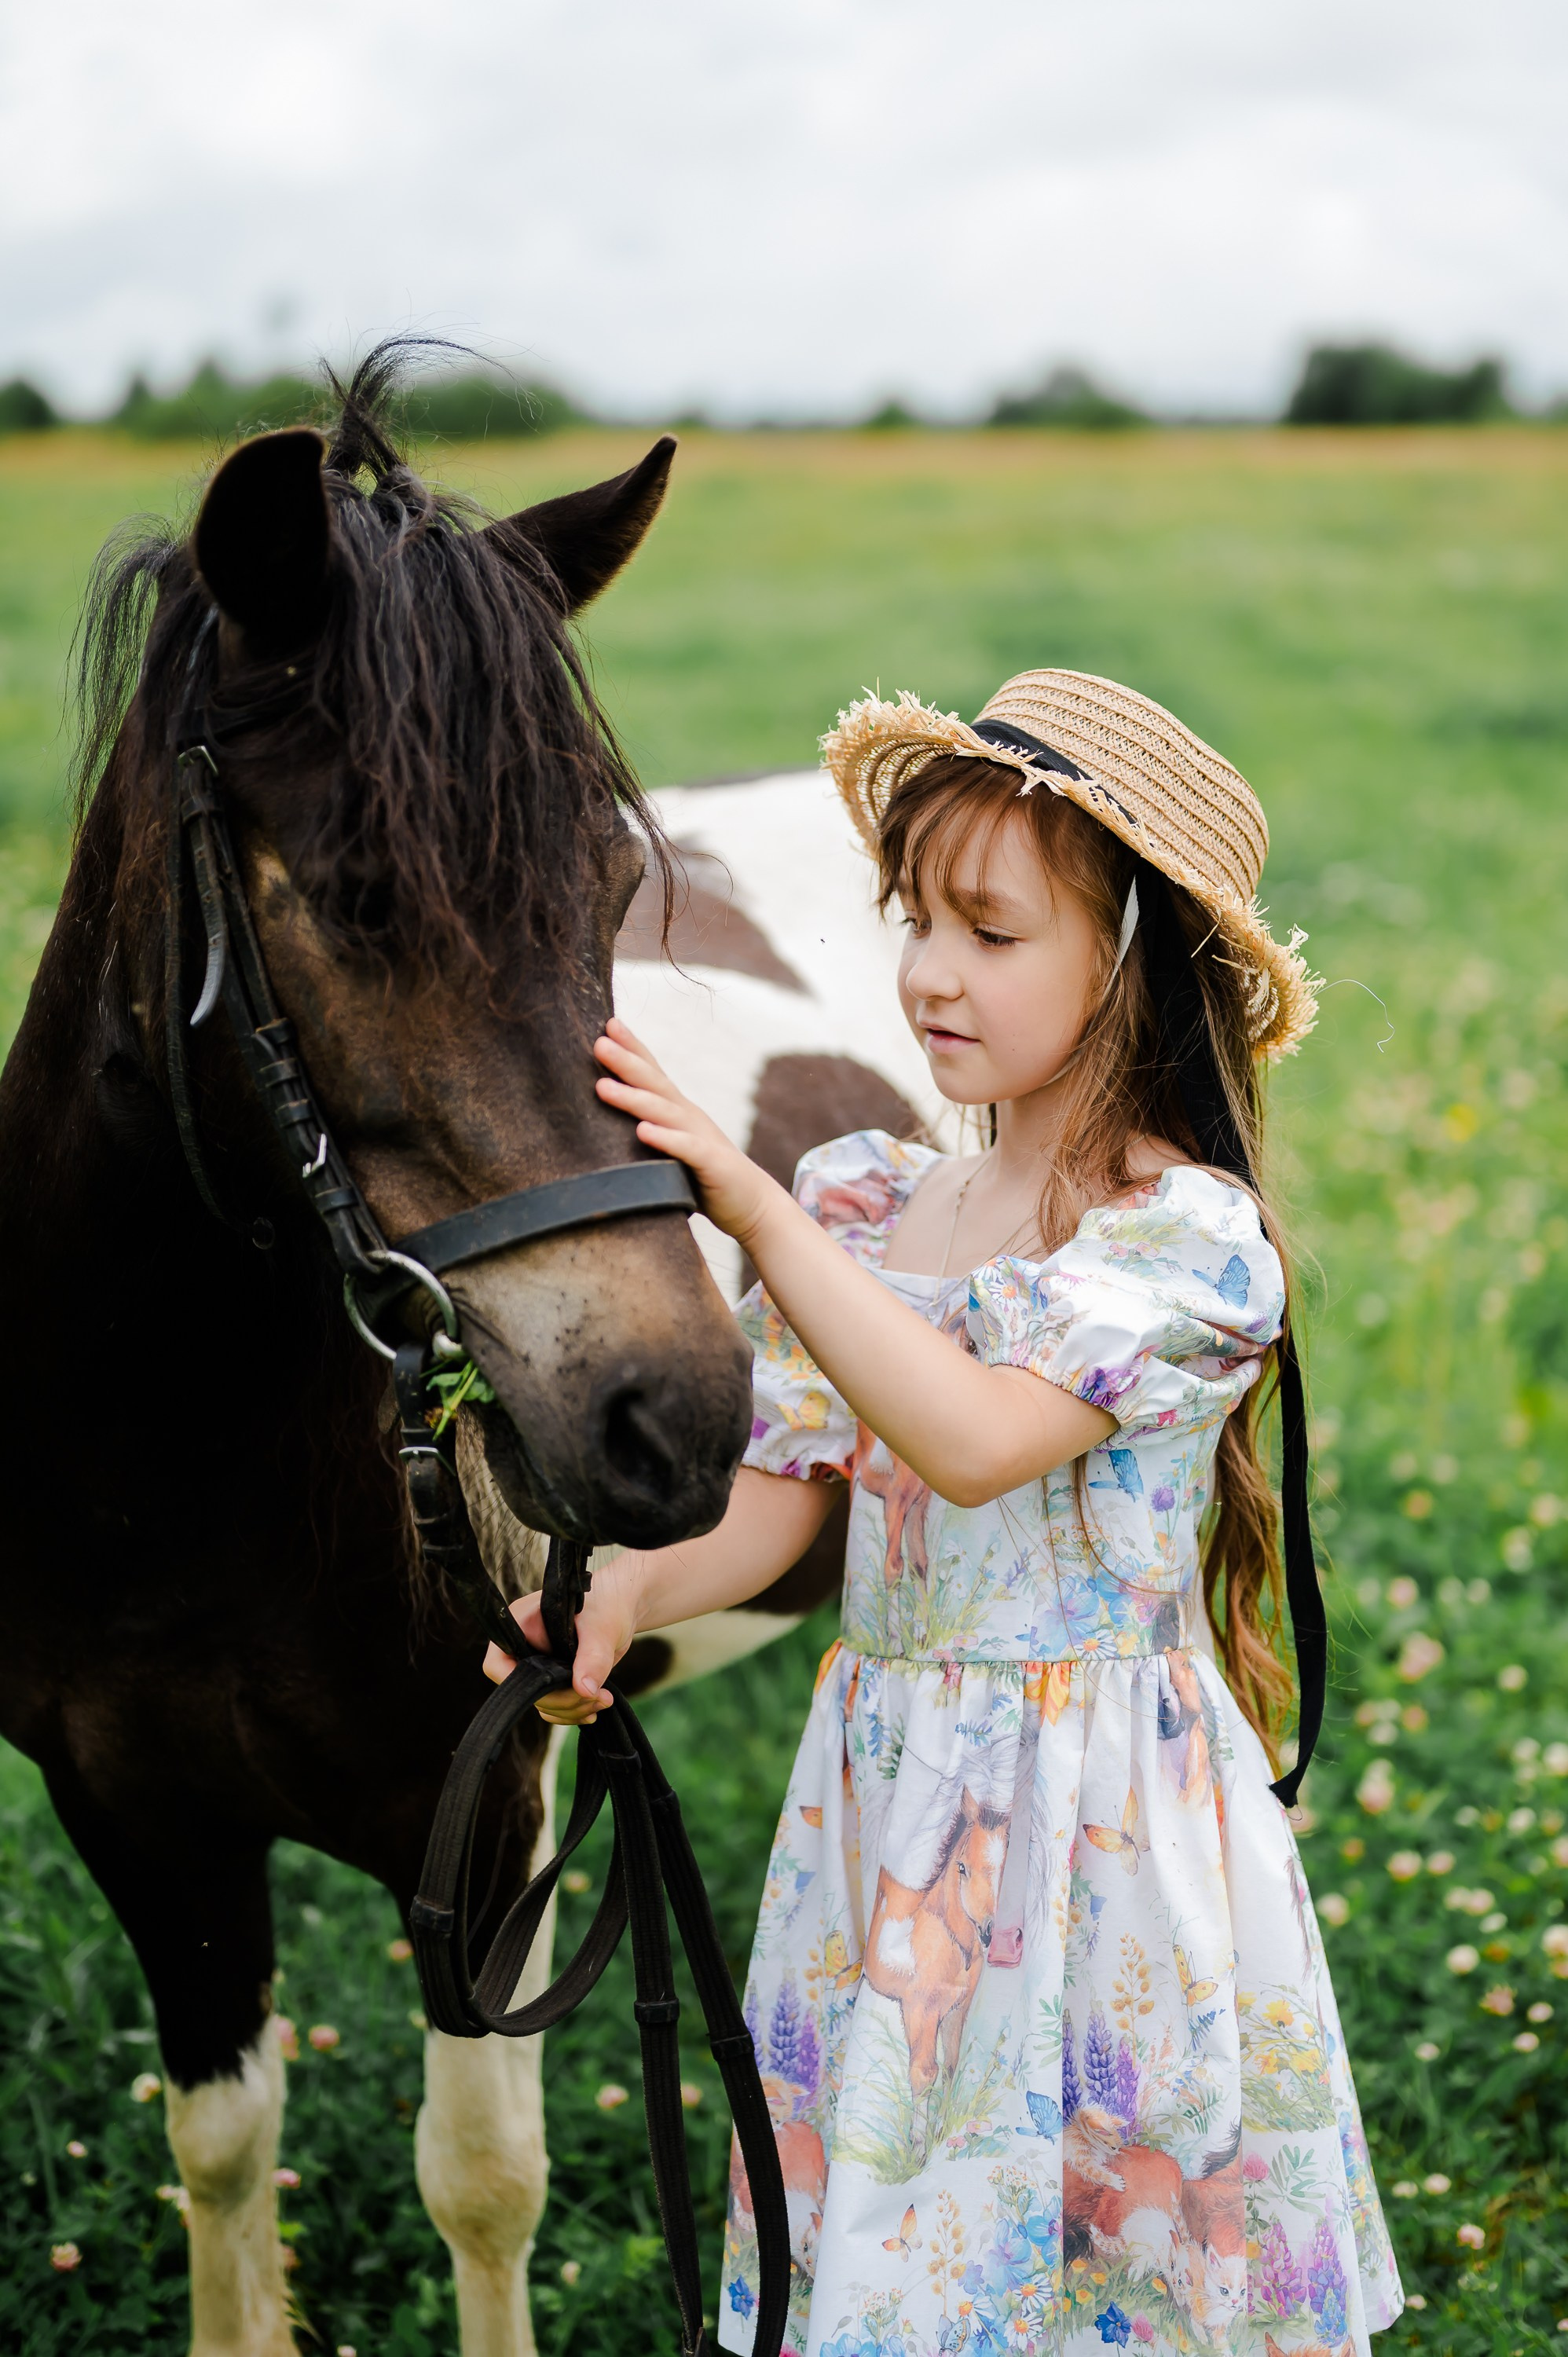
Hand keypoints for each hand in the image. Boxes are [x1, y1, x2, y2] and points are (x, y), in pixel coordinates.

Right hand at [482, 1553, 646, 1723]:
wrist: (622, 1607)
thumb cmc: (607, 1604)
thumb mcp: (601, 1628)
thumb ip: (592, 1658)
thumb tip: (585, 1689)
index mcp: (520, 1625)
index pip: (498, 1664)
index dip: (519, 1684)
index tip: (557, 1689)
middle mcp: (524, 1647)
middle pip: (525, 1690)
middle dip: (562, 1700)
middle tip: (597, 1697)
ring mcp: (538, 1664)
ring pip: (541, 1703)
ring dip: (572, 1709)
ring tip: (604, 1698)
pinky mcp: (554, 1678)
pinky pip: (554, 1706)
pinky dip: (574, 1710)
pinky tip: (596, 1704)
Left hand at [593, 1017, 779, 1245]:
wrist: (755, 1205)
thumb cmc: (705, 1179)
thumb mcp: (672, 1149)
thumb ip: (648, 1134)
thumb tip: (604, 1131)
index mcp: (678, 1111)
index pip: (653, 1073)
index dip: (633, 1048)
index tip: (608, 1023)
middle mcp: (689, 1117)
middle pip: (654, 1083)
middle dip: (626, 1061)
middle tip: (599, 1042)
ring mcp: (701, 1137)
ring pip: (663, 1112)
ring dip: (633, 1098)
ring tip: (602, 1086)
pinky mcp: (711, 1163)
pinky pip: (685, 1148)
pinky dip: (664, 1138)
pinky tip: (642, 1131)